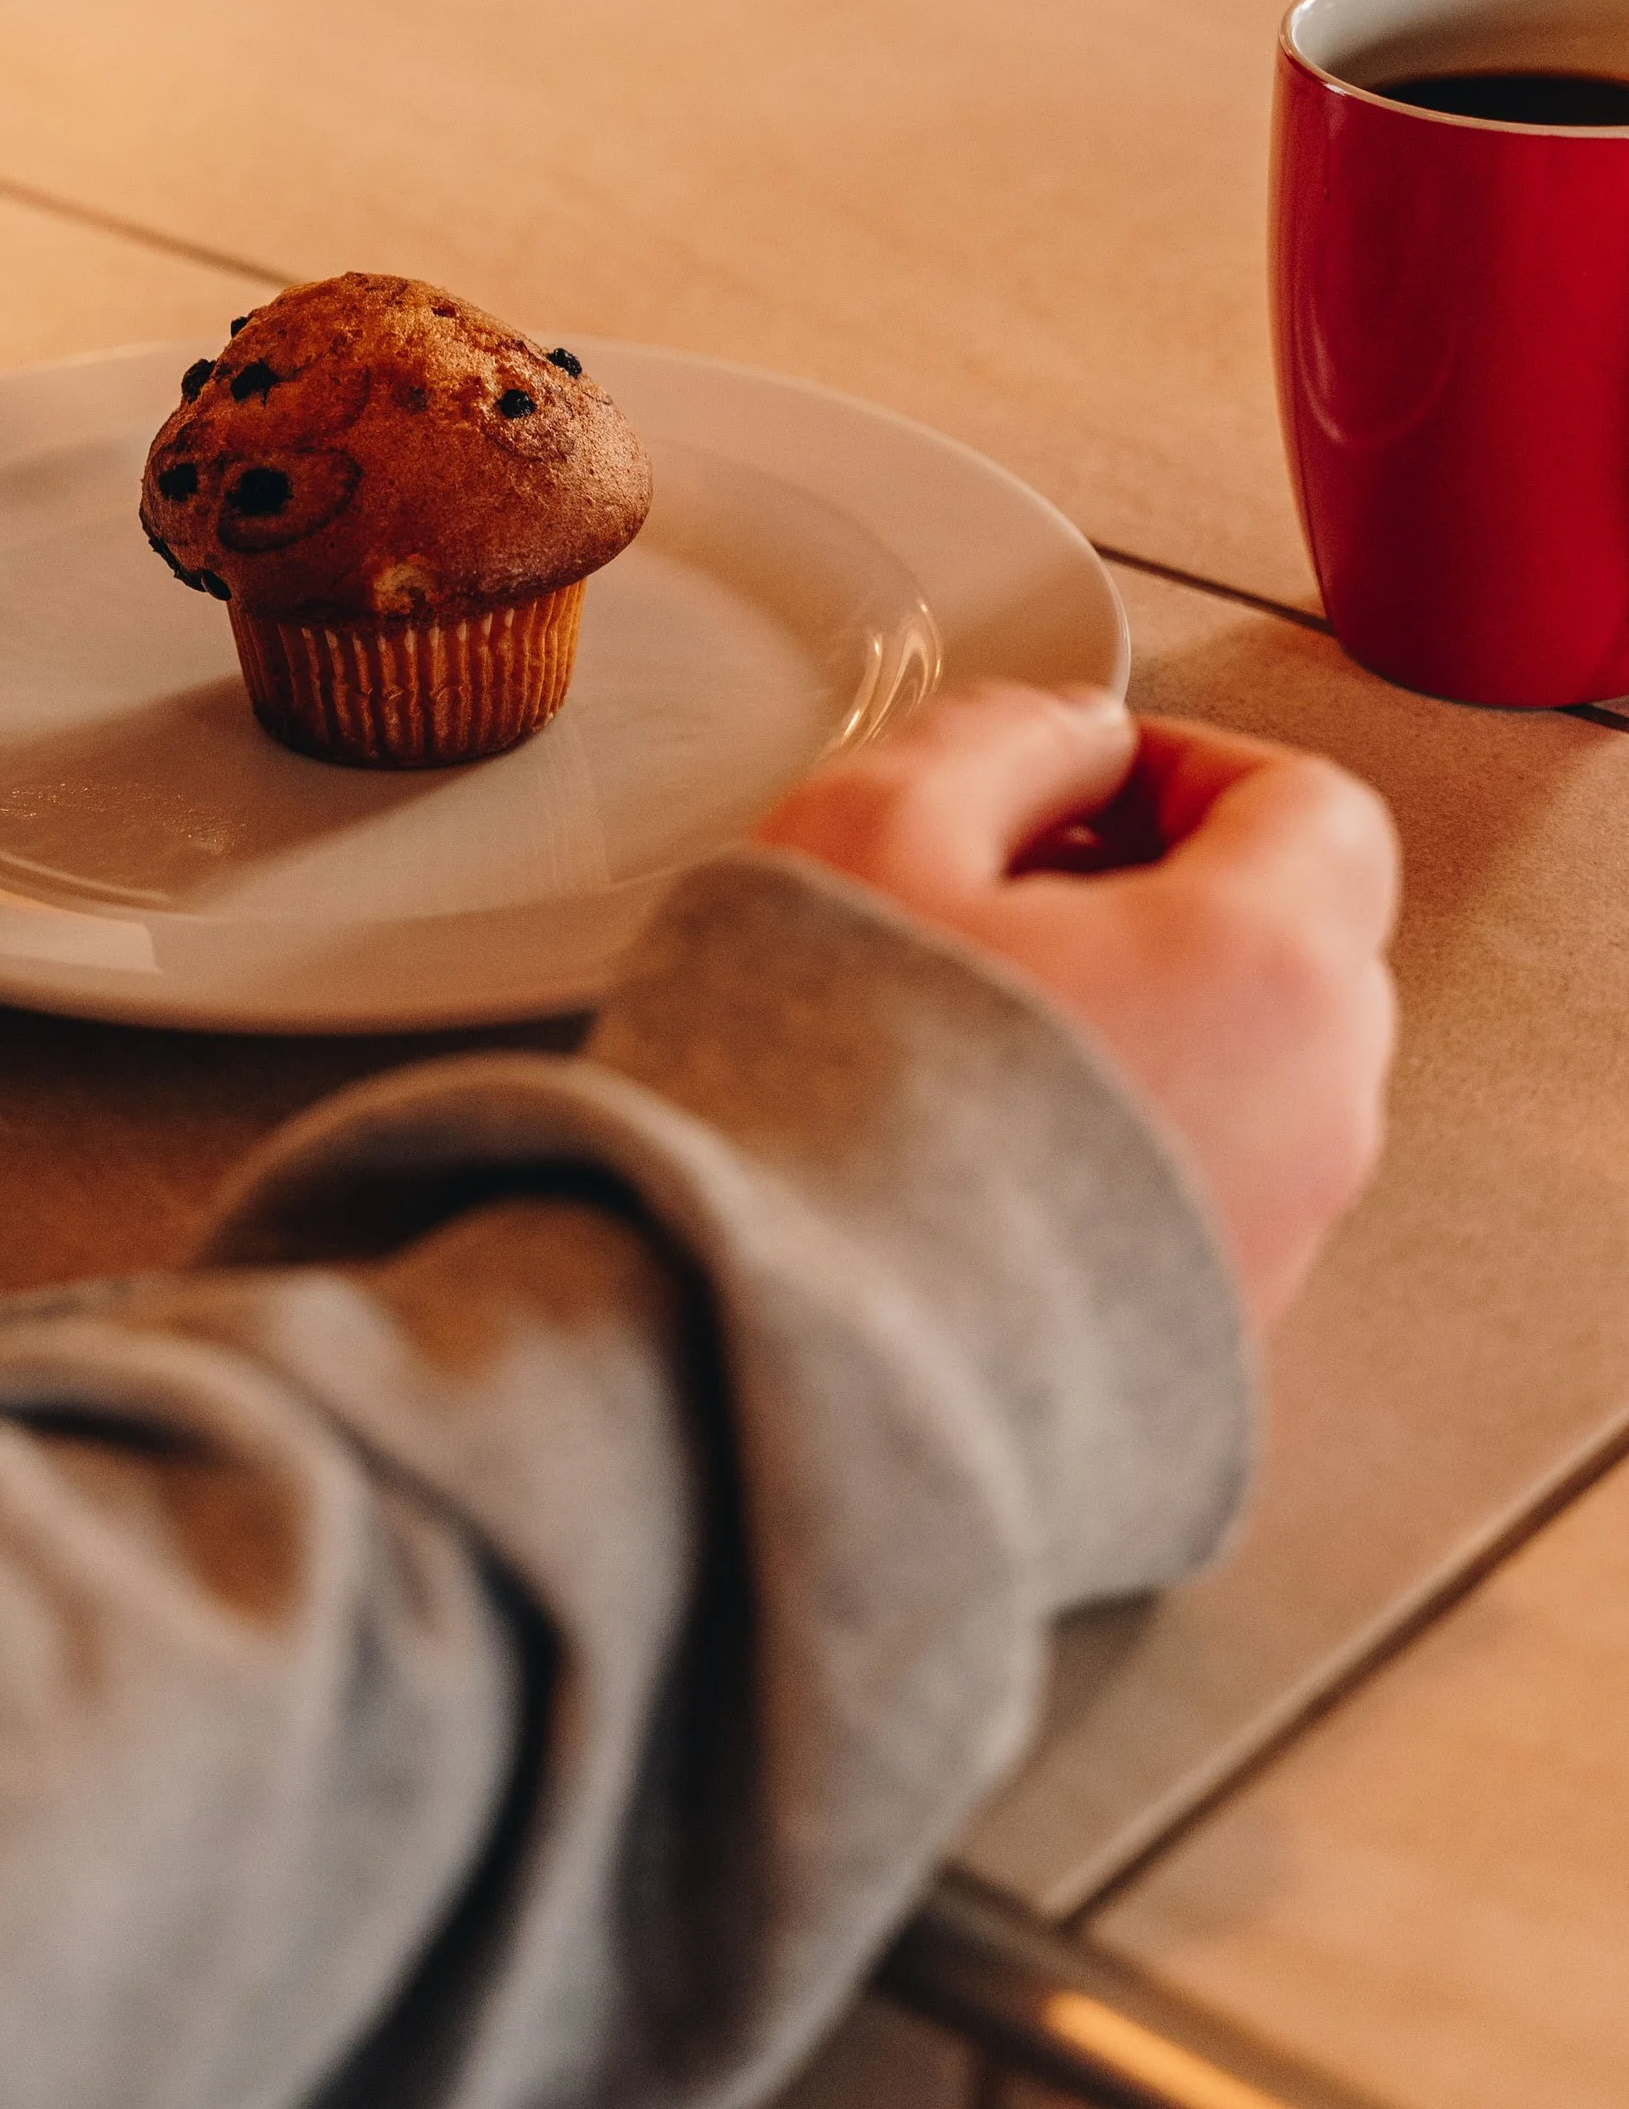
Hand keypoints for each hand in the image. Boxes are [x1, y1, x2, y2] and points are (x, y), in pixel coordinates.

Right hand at [752, 683, 1399, 1331]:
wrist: (793, 1372)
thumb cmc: (834, 1114)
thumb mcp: (869, 832)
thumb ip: (995, 738)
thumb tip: (1063, 736)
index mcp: (1265, 964)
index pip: (1314, 806)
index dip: (1188, 762)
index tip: (1083, 774)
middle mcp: (1308, 1110)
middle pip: (1290, 941)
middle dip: (1158, 890)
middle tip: (1008, 883)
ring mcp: (1271, 1237)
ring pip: (1245, 1072)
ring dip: (1135, 1018)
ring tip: (966, 1021)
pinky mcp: (1211, 1335)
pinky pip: (1197, 1188)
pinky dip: (1116, 1139)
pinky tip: (968, 1142)